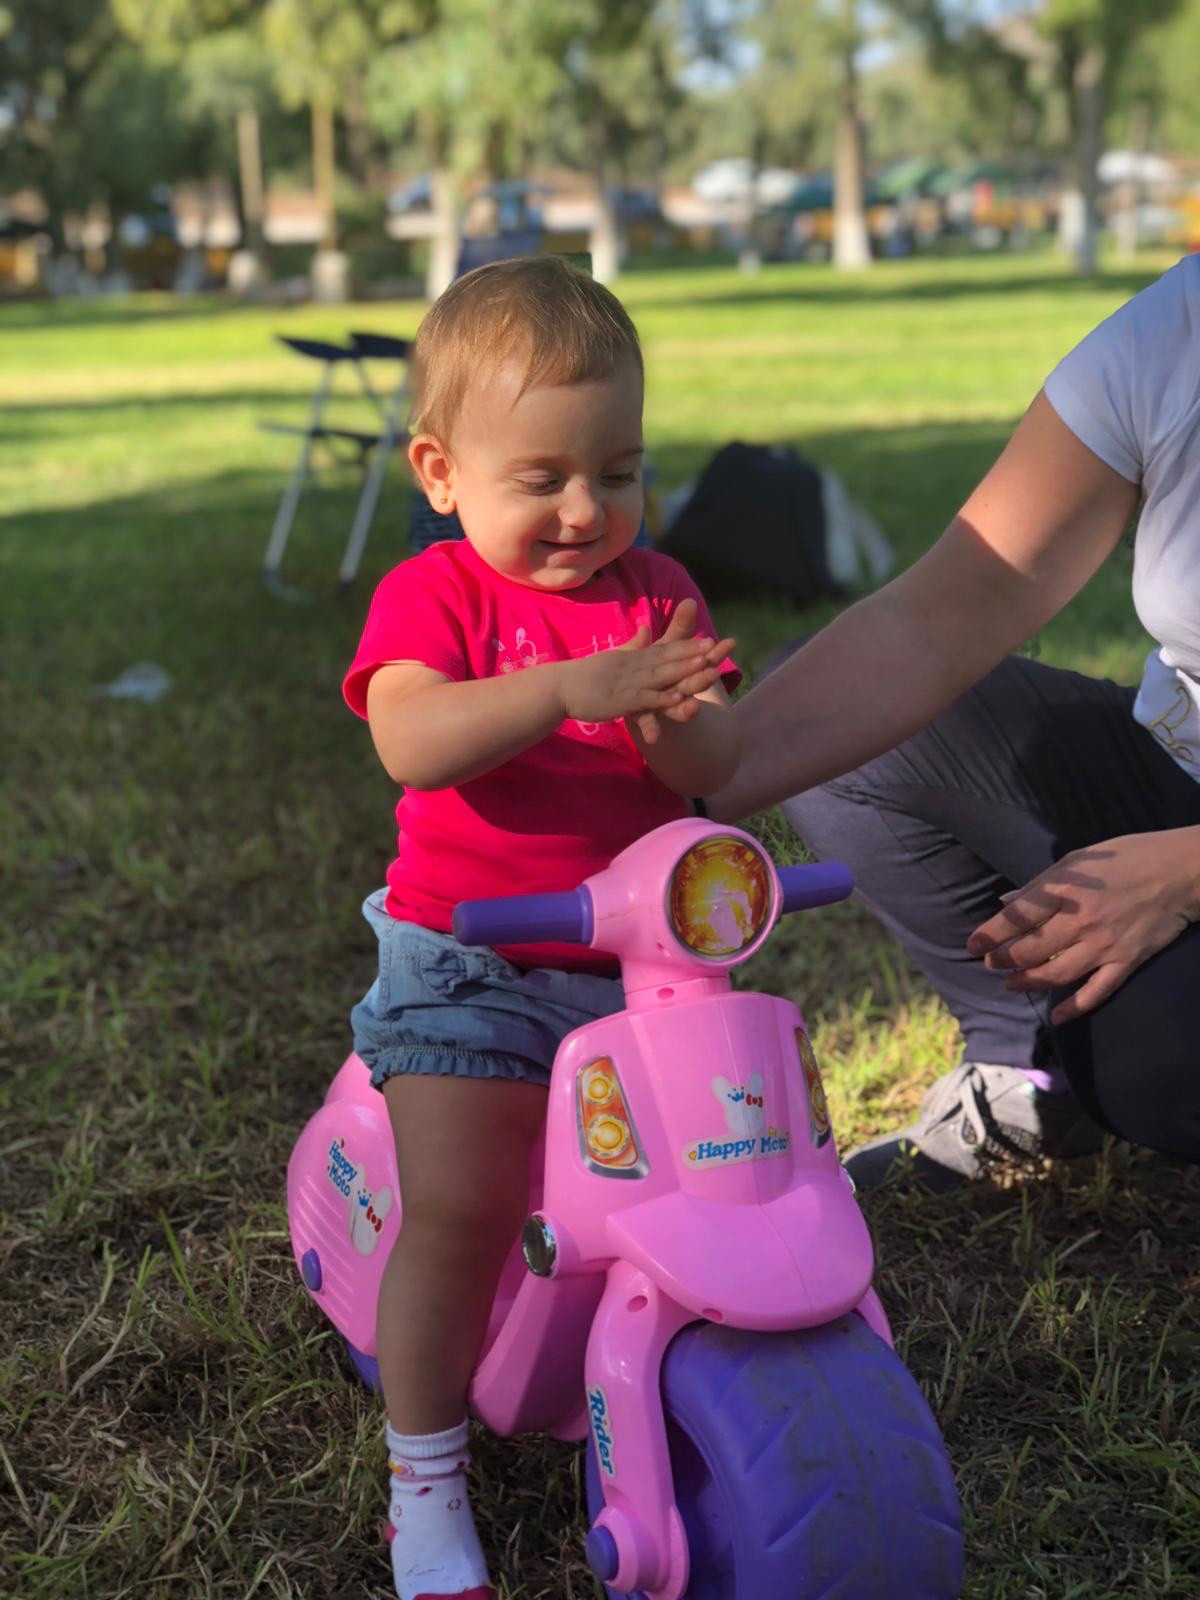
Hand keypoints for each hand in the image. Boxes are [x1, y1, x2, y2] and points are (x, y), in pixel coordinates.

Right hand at [557, 600, 727, 729]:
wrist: (559, 687)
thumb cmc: (584, 676)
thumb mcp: (612, 657)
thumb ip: (632, 645)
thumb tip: (646, 630)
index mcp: (631, 657)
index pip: (663, 649)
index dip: (686, 645)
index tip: (708, 640)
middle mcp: (632, 666)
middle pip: (666, 658)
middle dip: (691, 653)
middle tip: (714, 646)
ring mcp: (627, 683)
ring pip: (659, 676)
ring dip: (682, 670)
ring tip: (705, 665)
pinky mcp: (620, 701)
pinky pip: (644, 699)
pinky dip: (662, 699)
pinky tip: (678, 698)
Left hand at [966, 830, 1199, 1023]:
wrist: (1181, 871)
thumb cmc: (1127, 858)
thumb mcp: (1078, 859)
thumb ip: (1040, 885)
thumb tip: (1005, 904)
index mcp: (1066, 890)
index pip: (1017, 918)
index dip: (990, 934)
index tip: (972, 946)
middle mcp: (1081, 921)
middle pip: (1030, 950)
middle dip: (1004, 960)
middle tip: (992, 964)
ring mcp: (1104, 945)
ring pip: (1056, 974)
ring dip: (1028, 982)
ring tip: (1012, 983)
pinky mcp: (1127, 961)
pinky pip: (1096, 992)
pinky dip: (1074, 1007)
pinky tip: (1056, 1016)